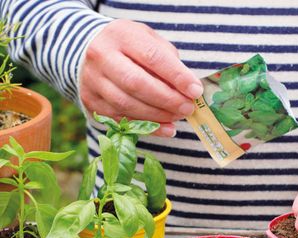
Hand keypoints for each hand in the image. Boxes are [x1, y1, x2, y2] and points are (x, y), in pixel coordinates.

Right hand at [79, 19, 202, 136]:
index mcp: (121, 36)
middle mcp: (102, 57)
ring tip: (178, 117)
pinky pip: (122, 120)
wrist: (88, 50)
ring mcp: (94, 81)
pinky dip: (148, 128)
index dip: (176, 76)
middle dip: (167, 100)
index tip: (195, 90)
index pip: (152, 57)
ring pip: (127, 105)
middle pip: (137, 83)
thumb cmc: (129, 47)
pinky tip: (166, 129)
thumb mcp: (149, 41)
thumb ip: (169, 61)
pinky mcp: (92, 102)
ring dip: (158, 116)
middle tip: (187, 108)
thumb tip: (189, 89)